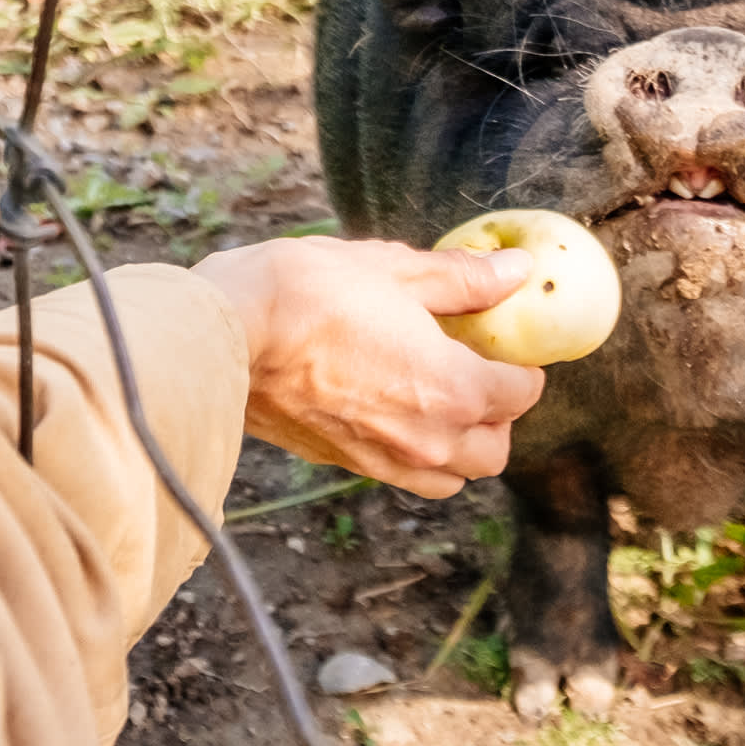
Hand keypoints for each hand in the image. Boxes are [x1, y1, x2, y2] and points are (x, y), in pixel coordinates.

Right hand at [190, 238, 548, 497]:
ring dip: (458, 445)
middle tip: (475, 368)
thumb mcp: (392, 268)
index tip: (503, 340)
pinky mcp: (341, 464)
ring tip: (434, 397)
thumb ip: (463, 279)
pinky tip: (387, 405)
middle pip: (493, 450)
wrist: (223, 337)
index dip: (520, 363)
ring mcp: (381, 460)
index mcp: (452, 388)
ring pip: (450, 477)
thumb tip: (516, 272)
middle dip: (496, 414)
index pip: (521, 394)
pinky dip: (412, 452)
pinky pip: (401, 475)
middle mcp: (426, 438)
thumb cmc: (305, 293)